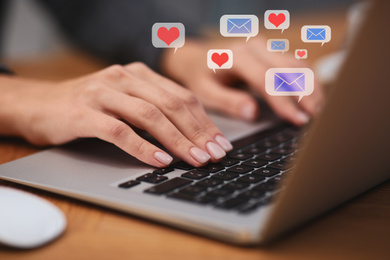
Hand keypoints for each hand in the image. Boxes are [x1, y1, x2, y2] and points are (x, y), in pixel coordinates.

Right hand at [0, 63, 232, 166]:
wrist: (37, 104)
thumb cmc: (87, 108)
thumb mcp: (125, 102)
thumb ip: (154, 112)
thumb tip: (192, 137)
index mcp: (139, 74)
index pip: (182, 97)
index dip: (205, 121)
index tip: (221, 143)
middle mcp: (123, 78)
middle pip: (172, 105)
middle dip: (198, 132)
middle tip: (216, 155)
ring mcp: (102, 93)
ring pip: (150, 116)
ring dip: (177, 141)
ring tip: (197, 160)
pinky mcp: (83, 113)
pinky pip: (119, 131)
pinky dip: (142, 147)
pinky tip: (161, 161)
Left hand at [162, 38, 323, 125]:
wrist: (198, 59)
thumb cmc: (201, 78)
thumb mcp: (206, 93)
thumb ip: (228, 102)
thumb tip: (252, 113)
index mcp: (236, 56)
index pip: (266, 79)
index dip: (284, 101)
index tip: (298, 119)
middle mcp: (254, 47)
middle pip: (288, 69)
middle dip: (306, 94)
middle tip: (316, 118)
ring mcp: (265, 47)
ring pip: (297, 64)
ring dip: (311, 87)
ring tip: (319, 111)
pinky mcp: (272, 52)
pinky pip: (295, 64)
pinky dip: (308, 81)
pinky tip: (313, 98)